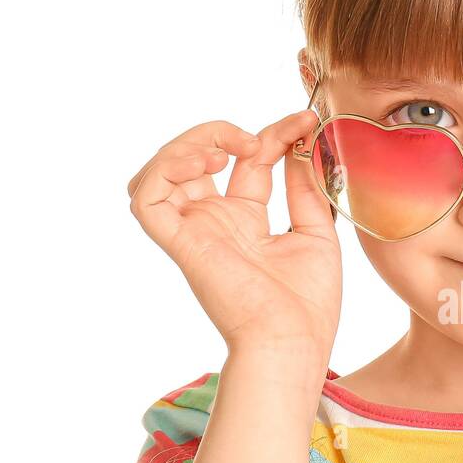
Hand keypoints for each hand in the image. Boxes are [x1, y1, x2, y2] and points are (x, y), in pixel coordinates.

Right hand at [126, 109, 341, 359]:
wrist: (295, 340)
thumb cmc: (308, 303)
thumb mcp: (317, 232)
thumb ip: (305, 189)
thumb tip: (302, 147)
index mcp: (246, 222)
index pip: (248, 161)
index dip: (275, 134)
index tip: (306, 122)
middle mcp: (215, 223)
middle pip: (196, 158)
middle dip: (222, 132)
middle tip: (259, 137)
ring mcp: (194, 232)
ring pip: (161, 171)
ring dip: (188, 143)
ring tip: (227, 148)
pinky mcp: (179, 243)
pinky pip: (145, 199)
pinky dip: (164, 169)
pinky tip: (205, 162)